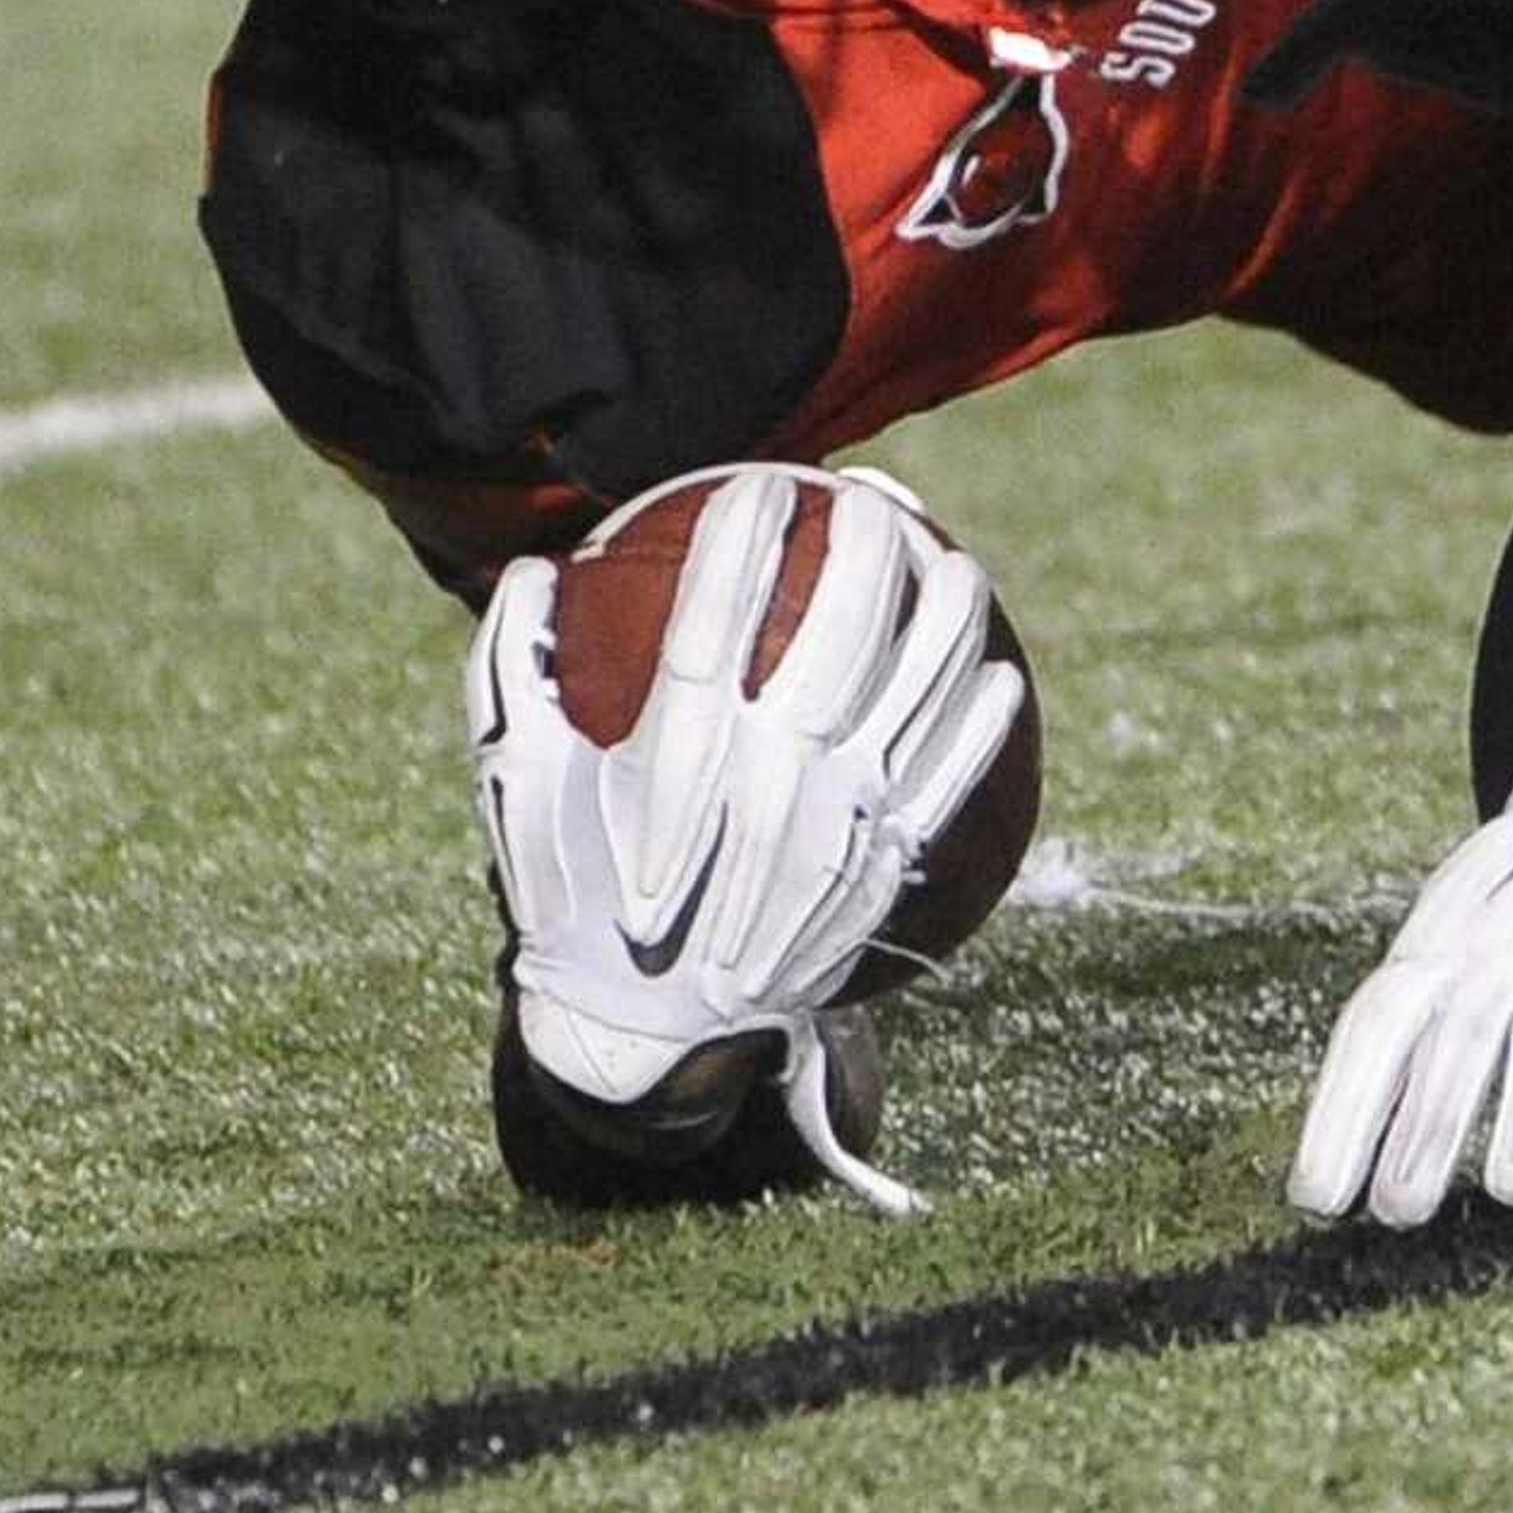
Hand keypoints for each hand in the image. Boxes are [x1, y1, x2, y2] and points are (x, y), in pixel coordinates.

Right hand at [464, 462, 1023, 1210]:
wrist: (643, 1031)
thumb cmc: (570, 892)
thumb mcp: (513, 783)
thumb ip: (512, 669)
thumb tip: (532, 564)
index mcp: (674, 754)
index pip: (715, 612)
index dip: (743, 535)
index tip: (763, 482)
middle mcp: (767, 780)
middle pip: (838, 634)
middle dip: (866, 547)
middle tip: (873, 499)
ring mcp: (836, 826)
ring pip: (915, 696)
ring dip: (946, 618)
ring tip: (957, 562)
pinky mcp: (880, 871)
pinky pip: (949, 783)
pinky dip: (980, 726)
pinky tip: (999, 675)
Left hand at [1287, 707, 1512, 1225]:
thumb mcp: (1456, 927)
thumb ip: (1408, 1018)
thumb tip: (1341, 1153)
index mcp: (1447, 926)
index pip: (1382, 1022)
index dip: (1347, 1111)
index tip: (1318, 1198)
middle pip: (1463, 1038)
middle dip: (1426, 1133)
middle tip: (1400, 1211)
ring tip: (1509, 1191)